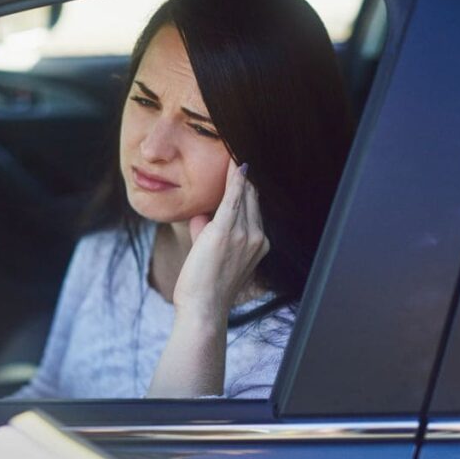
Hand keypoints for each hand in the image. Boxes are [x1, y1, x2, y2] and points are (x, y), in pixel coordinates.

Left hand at [172, 158, 269, 321]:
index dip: (248, 187)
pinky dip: (234, 178)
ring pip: (244, 195)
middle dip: (245, 177)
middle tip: (237, 150)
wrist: (203, 309)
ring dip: (239, 173)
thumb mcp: (210, 257)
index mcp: (258, 244)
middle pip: (252, 198)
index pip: (254, 208)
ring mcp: (244, 234)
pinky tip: (236, 162)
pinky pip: (233, 197)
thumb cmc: (204, 289)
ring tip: (234, 149)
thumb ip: (207, 234)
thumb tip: (201, 217)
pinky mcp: (225, 231)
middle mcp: (257, 237)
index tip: (243, 168)